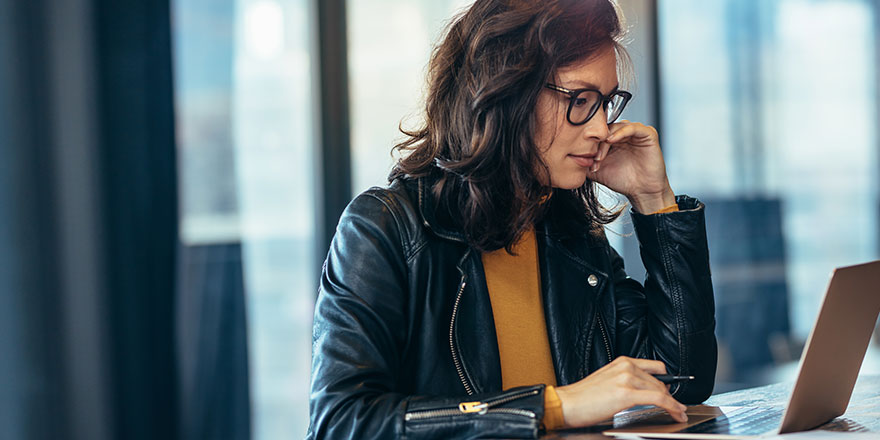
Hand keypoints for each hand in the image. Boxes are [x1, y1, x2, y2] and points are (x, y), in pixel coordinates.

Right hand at [553, 356, 687, 427]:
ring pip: (662, 390)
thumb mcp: (607, 381)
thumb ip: (626, 380)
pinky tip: (676, 412)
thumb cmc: (583, 397)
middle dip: (670, 396)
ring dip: (673, 403)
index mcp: (621, 362)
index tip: (673, 392)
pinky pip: (659, 399)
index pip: (655, 367)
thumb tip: (644, 390)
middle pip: (660, 381)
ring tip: (678, 412)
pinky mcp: (627, 393)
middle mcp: (626, 366)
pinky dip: (672, 406)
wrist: (567, 404)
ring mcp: (627, 378)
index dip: (668, 381)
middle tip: (675, 407)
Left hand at [590, 121, 675, 212]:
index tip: (585, 159)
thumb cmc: (623, 181)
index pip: (598, 133)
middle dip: (596, 143)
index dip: (590, 144)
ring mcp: (636, 133)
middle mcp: (624, 134)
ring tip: (600, 154)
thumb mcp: (597, 171)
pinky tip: (611, 140)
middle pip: (606, 128)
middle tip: (593, 158)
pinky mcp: (648, 134)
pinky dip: (620, 132)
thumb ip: (584, 161)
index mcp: (613, 140)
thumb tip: (568, 157)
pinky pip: (632, 127)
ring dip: (605, 139)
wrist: (642, 191)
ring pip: (616, 126)